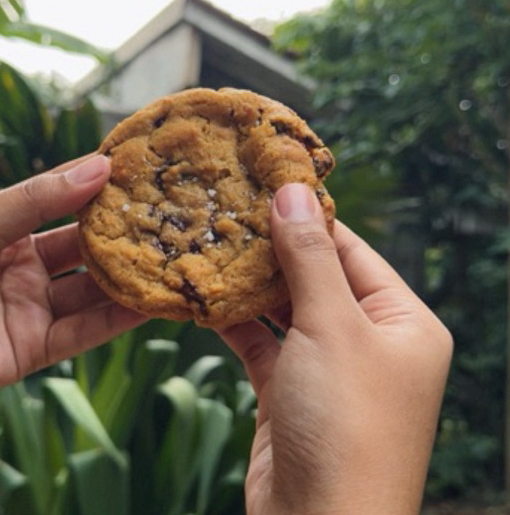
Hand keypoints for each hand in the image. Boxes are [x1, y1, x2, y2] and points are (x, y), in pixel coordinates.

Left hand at [0, 155, 146, 437]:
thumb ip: (38, 199)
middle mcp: (24, 266)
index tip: (142, 174)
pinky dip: (118, 319)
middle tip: (169, 220)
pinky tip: (150, 303)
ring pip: (92, 290)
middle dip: (123, 235)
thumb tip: (98, 166)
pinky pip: (85, 330)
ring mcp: (32, 307)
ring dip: (128, 279)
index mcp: (6, 229)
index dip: (100, 188)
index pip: (65, 202)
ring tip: (173, 261)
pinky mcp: (34, 348)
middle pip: (85, 248)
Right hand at [221, 183, 452, 514]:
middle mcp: (370, 343)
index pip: (352, 250)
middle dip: (274, 250)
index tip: (267, 186)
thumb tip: (294, 190)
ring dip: (251, 285)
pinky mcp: (290, 392)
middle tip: (231, 213)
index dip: (310, 218)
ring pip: (286, 310)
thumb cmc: (344, 425)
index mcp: (402, 323)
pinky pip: (263, 343)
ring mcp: (328, 368)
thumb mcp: (332, 327)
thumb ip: (310, 257)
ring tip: (214, 246)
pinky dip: (237, 322)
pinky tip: (208, 298)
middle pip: (317, 278)